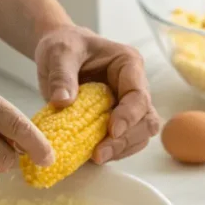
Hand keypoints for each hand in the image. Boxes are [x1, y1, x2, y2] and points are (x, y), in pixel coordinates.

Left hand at [34, 26, 160, 163]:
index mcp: (128, 64)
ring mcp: (128, 105)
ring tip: (95, 157)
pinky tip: (92, 156)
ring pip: (140, 135)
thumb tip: (63, 101)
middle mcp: (135, 86)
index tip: (112, 131)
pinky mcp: (118, 120)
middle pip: (146, 120)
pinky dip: (113, 152)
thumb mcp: (58, 53)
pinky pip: (124, 141)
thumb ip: (61, 75)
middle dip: (126, 139)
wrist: (60, 54)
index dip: (129, 116)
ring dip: (121, 149)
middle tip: (100, 153)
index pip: (139, 95)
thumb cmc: (64, 46)